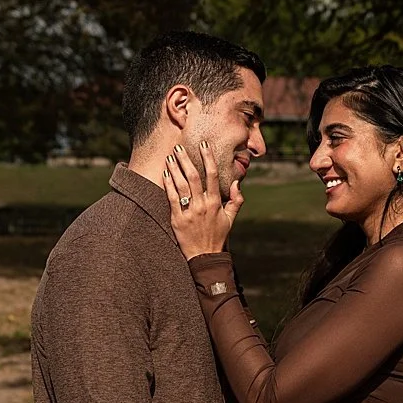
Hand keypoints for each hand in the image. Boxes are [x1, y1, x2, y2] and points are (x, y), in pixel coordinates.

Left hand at [163, 137, 238, 257]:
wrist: (205, 257)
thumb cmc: (218, 236)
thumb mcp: (230, 219)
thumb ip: (236, 200)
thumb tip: (236, 182)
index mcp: (215, 203)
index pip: (212, 175)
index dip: (208, 158)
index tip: (204, 145)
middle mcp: (202, 205)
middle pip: (194, 176)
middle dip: (186, 159)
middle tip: (179, 147)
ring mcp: (189, 212)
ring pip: (182, 185)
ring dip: (175, 168)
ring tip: (170, 156)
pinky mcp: (178, 219)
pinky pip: (172, 198)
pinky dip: (168, 184)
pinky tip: (165, 173)